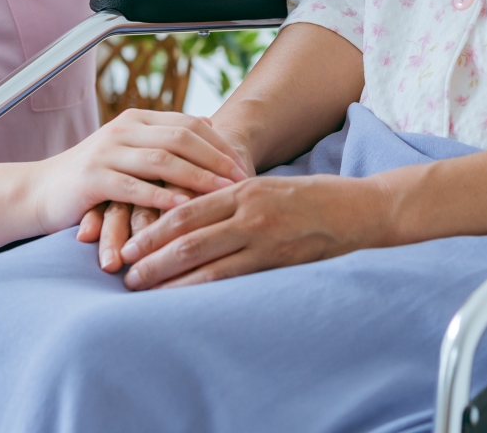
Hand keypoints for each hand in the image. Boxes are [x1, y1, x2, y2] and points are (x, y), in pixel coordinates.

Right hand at [77, 122, 254, 272]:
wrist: (40, 191)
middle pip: (180, 138)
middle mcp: (123, 129)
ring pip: (161, 159)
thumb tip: (209, 123)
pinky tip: (182, 207)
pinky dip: (160, 195)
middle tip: (242, 180)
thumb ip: (165, 137)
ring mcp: (106, 151)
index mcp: (137, 119)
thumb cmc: (93, 176)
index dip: (219, 144)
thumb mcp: (131, 150)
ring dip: (196, 176)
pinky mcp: (92, 177)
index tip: (243, 166)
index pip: (188, 124)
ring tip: (222, 193)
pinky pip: (133, 186)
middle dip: (215, 159)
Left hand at [116, 173, 391, 289]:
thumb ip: (235, 198)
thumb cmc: (315, 198)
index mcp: (243, 188)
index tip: (128, 243)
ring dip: (169, 278)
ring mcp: (263, 237)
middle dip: (150, 256)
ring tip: (142, 288)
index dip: (153, 229)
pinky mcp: (278, 261)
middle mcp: (248, 211)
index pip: (186, 208)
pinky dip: (202, 290)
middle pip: (187, 236)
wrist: (363, 210)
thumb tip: (193, 214)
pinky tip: (184, 299)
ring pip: (204, 261)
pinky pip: (232, 278)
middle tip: (123, 271)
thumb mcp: (270, 187)